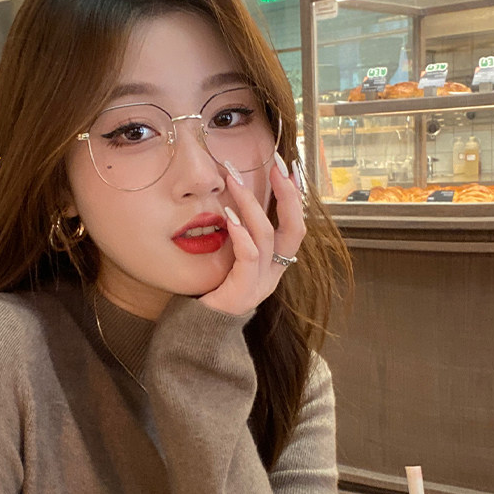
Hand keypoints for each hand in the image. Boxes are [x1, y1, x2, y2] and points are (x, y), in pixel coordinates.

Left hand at [199, 154, 305, 315]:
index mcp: (275, 263)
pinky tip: (229, 217)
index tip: (287, 167)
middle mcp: (274, 273)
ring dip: (251, 204)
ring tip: (234, 181)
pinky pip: (249, 258)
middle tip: (277, 166)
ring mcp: (261, 284)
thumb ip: (240, 232)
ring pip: (267, 237)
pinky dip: (241, 235)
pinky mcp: (243, 293)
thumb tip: (236, 194)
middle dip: (288, 195)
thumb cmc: (213, 288)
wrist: (198, 328)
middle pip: (294, 229)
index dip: (295, 196)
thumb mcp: (231, 255)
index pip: (295, 224)